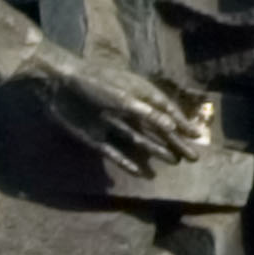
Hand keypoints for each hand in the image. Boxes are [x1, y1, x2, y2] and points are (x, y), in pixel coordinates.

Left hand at [21, 44, 208, 173]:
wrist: (55, 83)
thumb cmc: (92, 82)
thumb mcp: (122, 96)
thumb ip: (147, 112)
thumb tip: (172, 127)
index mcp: (138, 94)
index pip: (166, 110)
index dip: (182, 123)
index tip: (197, 136)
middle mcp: (128, 110)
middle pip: (156, 129)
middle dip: (175, 142)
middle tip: (193, 157)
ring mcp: (112, 125)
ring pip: (140, 141)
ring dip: (157, 151)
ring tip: (174, 163)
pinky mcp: (95, 137)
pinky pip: (115, 152)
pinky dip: (128, 162)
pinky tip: (141, 172)